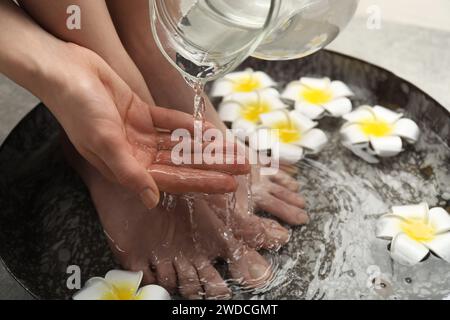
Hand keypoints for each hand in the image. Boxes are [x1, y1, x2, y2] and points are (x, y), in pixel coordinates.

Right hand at [40, 43, 247, 207]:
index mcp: (127, 167)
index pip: (173, 180)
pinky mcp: (142, 114)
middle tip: (243, 166)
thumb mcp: (105, 143)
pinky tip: (210, 131)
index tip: (229, 184)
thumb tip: (151, 200)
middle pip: (183, 163)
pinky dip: (190, 126)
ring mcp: (140, 134)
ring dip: (207, 147)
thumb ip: (130, 173)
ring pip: (182, 144)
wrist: (67, 71)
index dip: (202, 182)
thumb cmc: (79, 109)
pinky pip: (172, 122)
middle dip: (214, 166)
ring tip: (234, 149)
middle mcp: (136, 154)